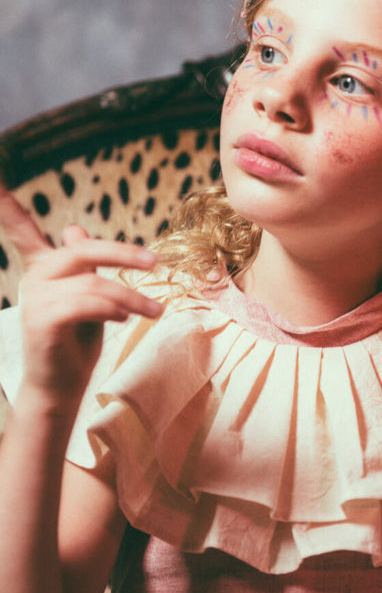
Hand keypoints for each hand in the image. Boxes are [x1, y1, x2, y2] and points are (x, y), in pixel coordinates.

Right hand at [0, 184, 163, 406]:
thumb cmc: (75, 341)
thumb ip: (83, 265)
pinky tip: (124, 318)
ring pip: (94, 282)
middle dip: (123, 253)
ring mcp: (35, 298)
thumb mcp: (86, 296)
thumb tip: (73, 230)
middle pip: (83, 249)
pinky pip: (87, 303)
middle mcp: (34, 277)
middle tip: (156, 261)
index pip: (20, 228)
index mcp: (43, 266)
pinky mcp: (42, 320)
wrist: (60, 388)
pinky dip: (112, 308)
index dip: (6, 204)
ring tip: (154, 310)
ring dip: (131, 296)